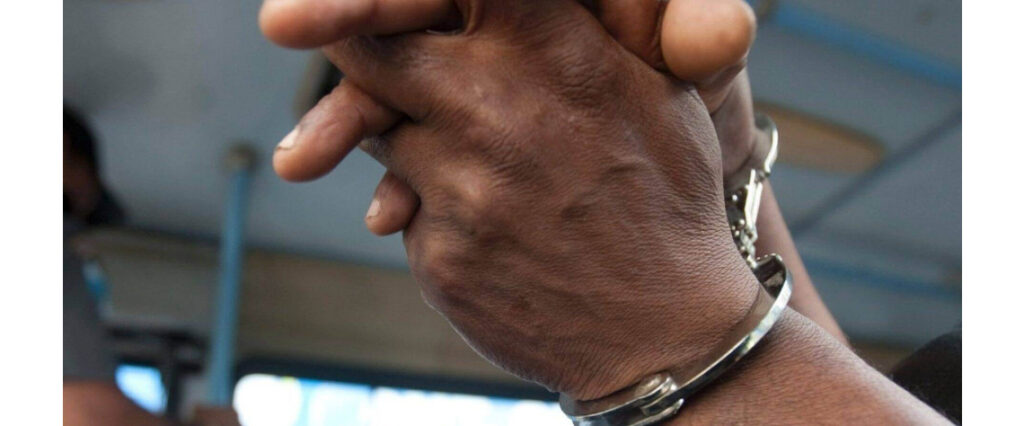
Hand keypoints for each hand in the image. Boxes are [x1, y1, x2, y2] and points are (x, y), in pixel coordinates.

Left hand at [277, 0, 760, 399]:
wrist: (665, 330)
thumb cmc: (664, 199)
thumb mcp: (655, 89)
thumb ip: (582, 31)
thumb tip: (500, 3)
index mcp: (555, 51)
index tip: (384, 3)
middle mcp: (495, 108)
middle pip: (367, 45)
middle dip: (354, 39)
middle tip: (356, 46)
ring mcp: (461, 187)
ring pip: (375, 130)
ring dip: (397, 128)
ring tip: (462, 151)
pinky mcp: (439, 254)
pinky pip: (401, 207)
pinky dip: (425, 206)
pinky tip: (486, 224)